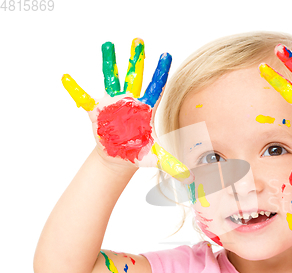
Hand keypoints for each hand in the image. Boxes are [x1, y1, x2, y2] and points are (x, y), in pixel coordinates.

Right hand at [62, 38, 192, 182]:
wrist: (118, 157)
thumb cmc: (137, 153)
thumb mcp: (154, 158)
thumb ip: (171, 163)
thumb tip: (188, 176)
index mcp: (146, 109)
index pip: (156, 88)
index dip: (161, 73)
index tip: (167, 55)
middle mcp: (130, 101)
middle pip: (135, 77)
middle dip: (137, 60)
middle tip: (139, 41)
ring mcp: (113, 103)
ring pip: (112, 79)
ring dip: (109, 63)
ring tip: (108, 45)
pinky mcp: (98, 111)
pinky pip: (84, 98)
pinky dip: (75, 89)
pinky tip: (66, 78)